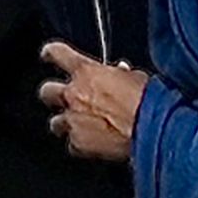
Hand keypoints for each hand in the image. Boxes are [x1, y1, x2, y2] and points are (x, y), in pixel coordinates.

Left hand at [38, 42, 141, 163]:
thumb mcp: (135, 77)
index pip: (57, 53)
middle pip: (46, 91)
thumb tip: (119, 73)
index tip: (48, 55)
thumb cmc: (148, 101)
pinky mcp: (78, 144)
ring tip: (81, 126)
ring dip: (65, 123)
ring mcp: (73, 121)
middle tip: (65, 98)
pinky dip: (81, 144)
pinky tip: (94, 144)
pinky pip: (72, 145)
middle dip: (53, 95)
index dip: (50, 53)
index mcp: (86, 71)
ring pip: (55, 123)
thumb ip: (119, 75)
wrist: (151, 130)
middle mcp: (74, 95)